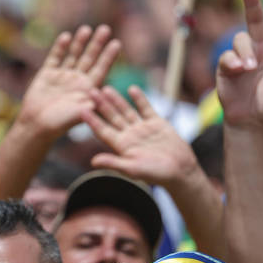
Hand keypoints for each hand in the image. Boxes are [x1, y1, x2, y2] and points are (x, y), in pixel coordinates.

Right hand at [17, 25, 120, 138]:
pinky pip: (55, 57)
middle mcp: (77, 80)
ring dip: (80, 42)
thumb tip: (106, 93)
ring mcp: (63, 76)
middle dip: (97, 44)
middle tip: (106, 28)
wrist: (37, 126)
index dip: (109, 56)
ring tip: (87, 29)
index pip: (101, 69)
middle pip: (90, 58)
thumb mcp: (80, 113)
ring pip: (74, 54)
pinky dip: (60, 47)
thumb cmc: (60, 123)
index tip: (117, 43)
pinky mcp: (48, 74)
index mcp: (88, 89)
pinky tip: (66, 36)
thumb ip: (92, 102)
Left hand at [82, 85, 197, 186]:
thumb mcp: (133, 169)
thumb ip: (114, 163)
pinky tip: (132, 88)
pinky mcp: (156, 123)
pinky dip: (139, 98)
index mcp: (121, 146)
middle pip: (112, 117)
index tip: (81, 109)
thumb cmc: (156, 174)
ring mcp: (142, 128)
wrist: (181, 171)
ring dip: (116, 99)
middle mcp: (129, 135)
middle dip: (101, 105)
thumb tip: (92, 161)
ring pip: (126, 110)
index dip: (92, 120)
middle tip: (89, 90)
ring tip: (106, 88)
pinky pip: (145, 108)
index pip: (103, 131)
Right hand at [217, 0, 262, 128]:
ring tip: (249, 67)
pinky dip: (233, 61)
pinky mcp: (227, 67)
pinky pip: (228, 56)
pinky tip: (238, 70)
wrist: (251, 121)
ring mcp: (243, 56)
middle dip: (251, 2)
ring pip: (241, 39)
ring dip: (246, 50)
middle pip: (255, 20)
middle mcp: (261, 49)